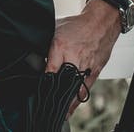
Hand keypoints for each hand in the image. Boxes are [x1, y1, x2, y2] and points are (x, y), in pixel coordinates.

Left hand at [45, 1, 122, 115]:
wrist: (101, 23)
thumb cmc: (78, 26)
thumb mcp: (55, 30)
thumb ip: (45, 43)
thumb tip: (32, 53)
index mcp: (61, 46)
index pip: (49, 69)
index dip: (43, 81)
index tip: (37, 88)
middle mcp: (74, 57)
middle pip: (62, 81)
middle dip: (53, 93)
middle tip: (44, 102)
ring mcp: (85, 66)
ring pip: (73, 89)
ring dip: (64, 101)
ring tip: (55, 111)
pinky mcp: (94, 71)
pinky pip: (84, 89)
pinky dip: (76, 100)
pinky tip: (69, 108)